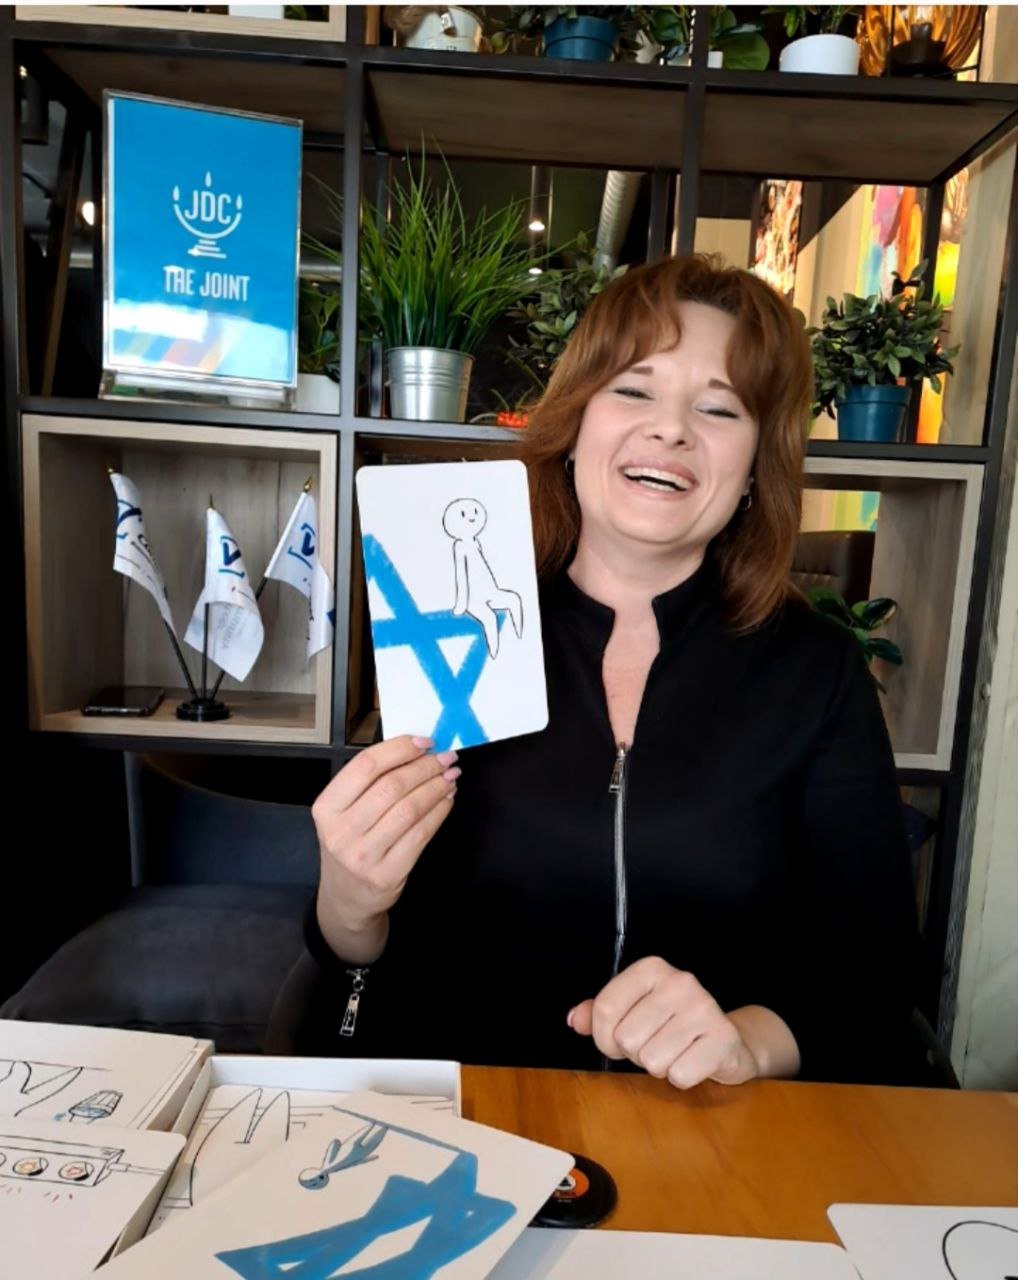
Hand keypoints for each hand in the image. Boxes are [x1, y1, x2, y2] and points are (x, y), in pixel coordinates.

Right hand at [311, 735, 459, 955]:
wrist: (346, 899)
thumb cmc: (350, 845)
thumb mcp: (344, 813)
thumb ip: (370, 784)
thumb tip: (417, 750)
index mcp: (327, 808)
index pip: (366, 766)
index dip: (400, 749)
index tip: (425, 742)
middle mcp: (340, 831)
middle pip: (392, 786)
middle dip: (425, 767)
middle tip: (446, 758)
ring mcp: (363, 856)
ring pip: (409, 809)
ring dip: (436, 787)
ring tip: (450, 777)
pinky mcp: (387, 874)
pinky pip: (420, 834)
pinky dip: (439, 812)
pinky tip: (447, 800)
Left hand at [568, 957, 797, 1088]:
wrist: (726, 1040)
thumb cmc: (670, 1026)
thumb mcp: (632, 1012)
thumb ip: (599, 1014)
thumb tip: (575, 1020)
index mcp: (651, 969)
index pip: (604, 1009)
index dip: (603, 1038)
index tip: (616, 1042)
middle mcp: (679, 981)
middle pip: (627, 1038)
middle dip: (636, 1053)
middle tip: (656, 1044)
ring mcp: (704, 1007)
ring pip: (652, 1060)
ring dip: (659, 1066)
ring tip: (675, 1051)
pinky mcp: (723, 1037)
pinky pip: (680, 1075)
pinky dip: (682, 1077)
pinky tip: (693, 1060)